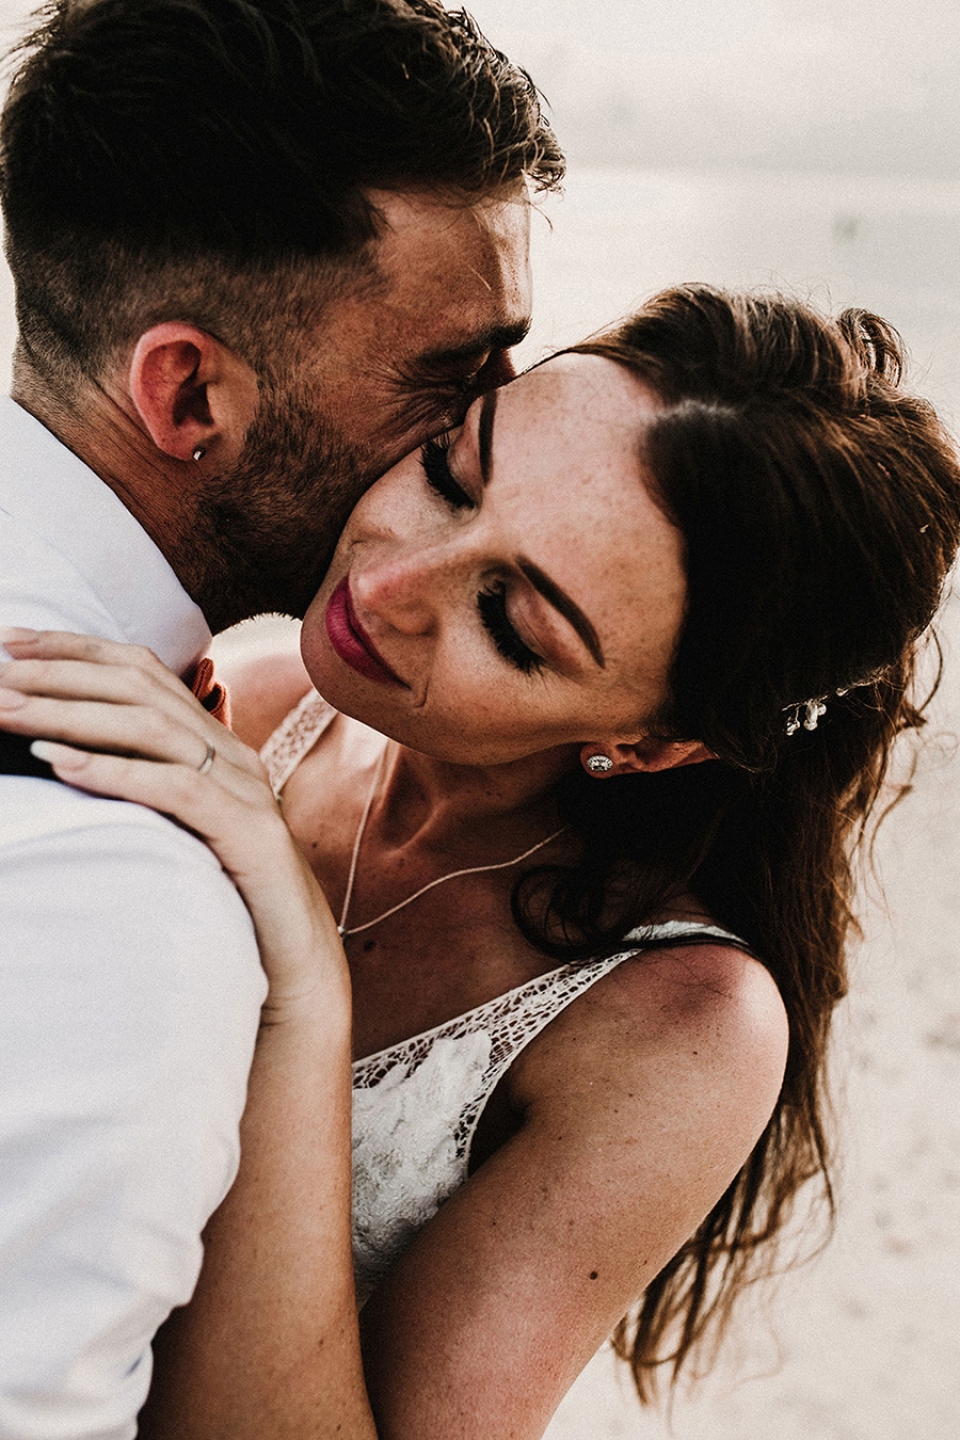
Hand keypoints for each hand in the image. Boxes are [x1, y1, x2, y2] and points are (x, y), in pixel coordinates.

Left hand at [0, 629, 345, 1021]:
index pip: (144, 672)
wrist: (296, 959)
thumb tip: (70, 757)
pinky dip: (116, 771)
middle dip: (64, 676)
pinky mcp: (248, 833)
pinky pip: (177, 790)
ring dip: (74, 716)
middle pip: (144, 690)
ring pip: (156, 729)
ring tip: (11, 713)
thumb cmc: (229, 899)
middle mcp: (234, 755)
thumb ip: (147, 786)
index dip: (78, 649)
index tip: (11, 643)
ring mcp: (246, 790)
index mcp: (217, 745)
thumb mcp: (182, 830)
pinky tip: (61, 764)